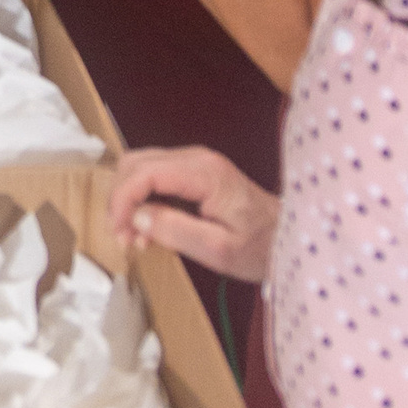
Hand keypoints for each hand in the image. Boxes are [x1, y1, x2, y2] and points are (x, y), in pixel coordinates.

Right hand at [108, 146, 278, 282]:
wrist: (289, 239)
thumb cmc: (260, 247)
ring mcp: (195, 162)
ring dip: (128, 198)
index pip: (145, 172)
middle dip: (120, 199)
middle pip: (136, 163)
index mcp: (204, 173)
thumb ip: (175, 230)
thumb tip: (137, 218)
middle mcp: (197, 158)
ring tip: (133, 235)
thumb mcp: (218, 249)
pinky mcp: (194, 171)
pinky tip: (147, 226)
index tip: (118, 230)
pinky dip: (141, 198)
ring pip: (140, 166)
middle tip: (122, 236)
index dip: (122, 200)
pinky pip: (154, 175)